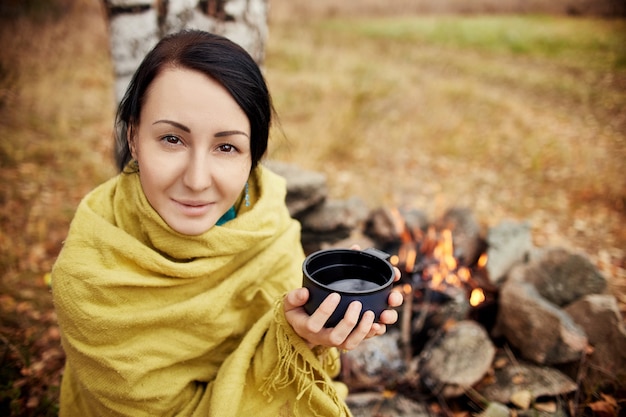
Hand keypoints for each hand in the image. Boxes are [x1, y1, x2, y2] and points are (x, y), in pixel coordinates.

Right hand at [284, 265, 402, 350]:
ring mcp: (336, 341)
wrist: (304, 326)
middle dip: (348, 322)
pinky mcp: (347, 340)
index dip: (325, 311)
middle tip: (356, 304)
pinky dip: (371, 334)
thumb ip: (294, 297)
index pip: (314, 324)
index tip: (334, 295)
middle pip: (336, 338)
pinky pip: (360, 341)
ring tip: (371, 314)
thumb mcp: (290, 304)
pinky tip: (379, 324)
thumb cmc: (299, 311)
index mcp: (307, 328)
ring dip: (363, 330)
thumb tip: (304, 292)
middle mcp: (322, 338)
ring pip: (350, 343)